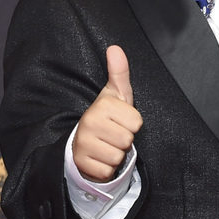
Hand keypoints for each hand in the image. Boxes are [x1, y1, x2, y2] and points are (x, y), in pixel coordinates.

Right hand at [72, 45, 142, 181]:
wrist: (83, 143)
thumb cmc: (107, 117)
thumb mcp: (115, 95)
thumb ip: (119, 73)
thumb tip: (115, 48)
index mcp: (101, 105)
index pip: (137, 122)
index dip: (132, 124)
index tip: (120, 121)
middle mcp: (89, 122)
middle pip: (128, 140)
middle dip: (124, 141)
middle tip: (112, 135)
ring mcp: (83, 143)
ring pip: (118, 157)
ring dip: (116, 155)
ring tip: (106, 146)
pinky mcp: (81, 163)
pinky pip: (107, 171)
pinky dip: (106, 168)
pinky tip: (99, 158)